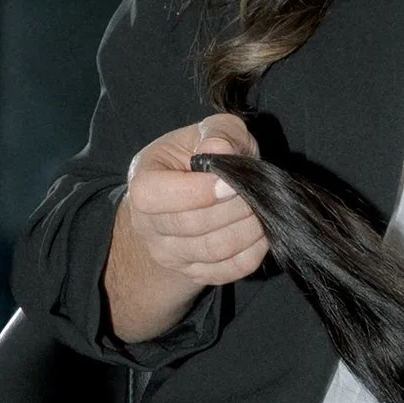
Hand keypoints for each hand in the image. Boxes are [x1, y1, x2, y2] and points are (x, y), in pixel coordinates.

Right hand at [102, 116, 268, 344]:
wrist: (189, 192)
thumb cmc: (198, 156)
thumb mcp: (208, 131)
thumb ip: (217, 133)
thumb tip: (220, 150)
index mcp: (141, 183)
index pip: (153, 196)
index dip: (196, 192)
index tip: (230, 182)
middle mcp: (147, 224)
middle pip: (191, 226)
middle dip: (233, 208)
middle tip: (255, 192)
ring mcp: (169, 254)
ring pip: (213, 250)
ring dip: (248, 229)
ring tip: (262, 208)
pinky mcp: (194, 272)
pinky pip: (229, 270)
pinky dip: (254, 251)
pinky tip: (261, 230)